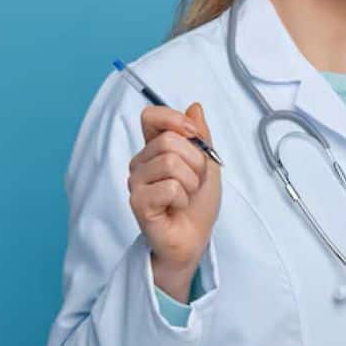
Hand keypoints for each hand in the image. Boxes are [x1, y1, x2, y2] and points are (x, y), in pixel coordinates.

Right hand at [127, 102, 221, 299]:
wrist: (194, 238)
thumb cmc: (197, 204)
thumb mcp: (208, 164)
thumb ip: (201, 136)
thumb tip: (195, 107)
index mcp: (155, 148)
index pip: (151, 116)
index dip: (174, 120)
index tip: (193, 136)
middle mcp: (141, 162)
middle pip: (168, 140)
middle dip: (195, 162)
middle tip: (194, 181)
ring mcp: (136, 182)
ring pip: (169, 162)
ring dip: (190, 182)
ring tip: (186, 196)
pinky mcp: (137, 202)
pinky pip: (169, 187)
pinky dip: (182, 198)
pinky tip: (176, 207)